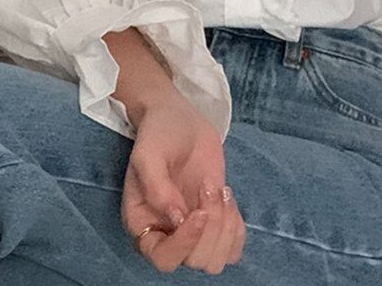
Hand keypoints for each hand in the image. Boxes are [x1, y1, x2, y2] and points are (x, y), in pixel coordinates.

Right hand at [121, 92, 246, 273]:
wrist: (179, 119)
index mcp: (143, 223)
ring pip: (216, 259)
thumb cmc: (158, 134)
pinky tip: (227, 195)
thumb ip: (157, 188)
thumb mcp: (148, 154)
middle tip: (209, 186)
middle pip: (195, 261)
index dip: (184, 245)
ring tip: (219, 190)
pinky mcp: (215, 219)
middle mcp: (167, 234)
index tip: (198, 214)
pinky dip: (237, 227)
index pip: (163, 259)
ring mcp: (194, 229)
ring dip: (225, 226)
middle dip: (211, 227)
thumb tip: (177, 220)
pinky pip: (234, 246)